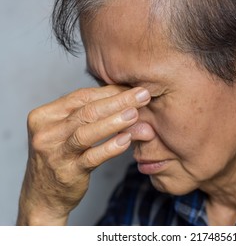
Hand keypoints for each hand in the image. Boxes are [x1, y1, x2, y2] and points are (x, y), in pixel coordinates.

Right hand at [17, 85, 150, 224]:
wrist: (42, 197)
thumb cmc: (61, 157)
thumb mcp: (67, 132)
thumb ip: (90, 116)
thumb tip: (127, 99)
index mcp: (44, 116)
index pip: (81, 97)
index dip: (110, 91)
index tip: (132, 88)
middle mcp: (46, 133)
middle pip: (86, 111)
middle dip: (118, 101)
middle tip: (142, 94)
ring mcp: (54, 153)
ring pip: (86, 132)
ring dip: (114, 121)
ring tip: (135, 113)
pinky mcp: (66, 173)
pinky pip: (92, 158)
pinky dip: (110, 147)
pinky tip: (127, 140)